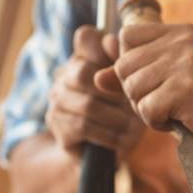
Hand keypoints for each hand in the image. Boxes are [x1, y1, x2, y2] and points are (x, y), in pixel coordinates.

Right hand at [45, 25, 144, 159]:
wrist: (104, 155)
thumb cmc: (124, 114)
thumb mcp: (131, 89)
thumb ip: (124, 65)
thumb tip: (114, 42)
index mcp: (83, 59)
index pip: (85, 37)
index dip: (105, 47)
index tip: (126, 68)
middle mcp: (64, 78)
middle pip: (83, 73)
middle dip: (114, 92)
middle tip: (134, 106)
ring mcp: (57, 104)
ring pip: (87, 104)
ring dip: (116, 118)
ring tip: (133, 127)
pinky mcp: (59, 129)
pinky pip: (84, 127)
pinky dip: (108, 135)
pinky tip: (122, 140)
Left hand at [98, 23, 192, 160]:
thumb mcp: (165, 88)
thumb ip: (132, 78)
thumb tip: (95, 77)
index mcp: (181, 32)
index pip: (126, 39)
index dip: (132, 69)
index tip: (161, 84)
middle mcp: (184, 39)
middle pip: (123, 66)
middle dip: (138, 95)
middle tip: (172, 103)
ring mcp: (186, 61)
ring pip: (131, 89)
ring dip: (148, 111)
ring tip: (180, 111)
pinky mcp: (185, 86)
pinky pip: (145, 110)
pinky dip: (160, 124)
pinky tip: (185, 121)